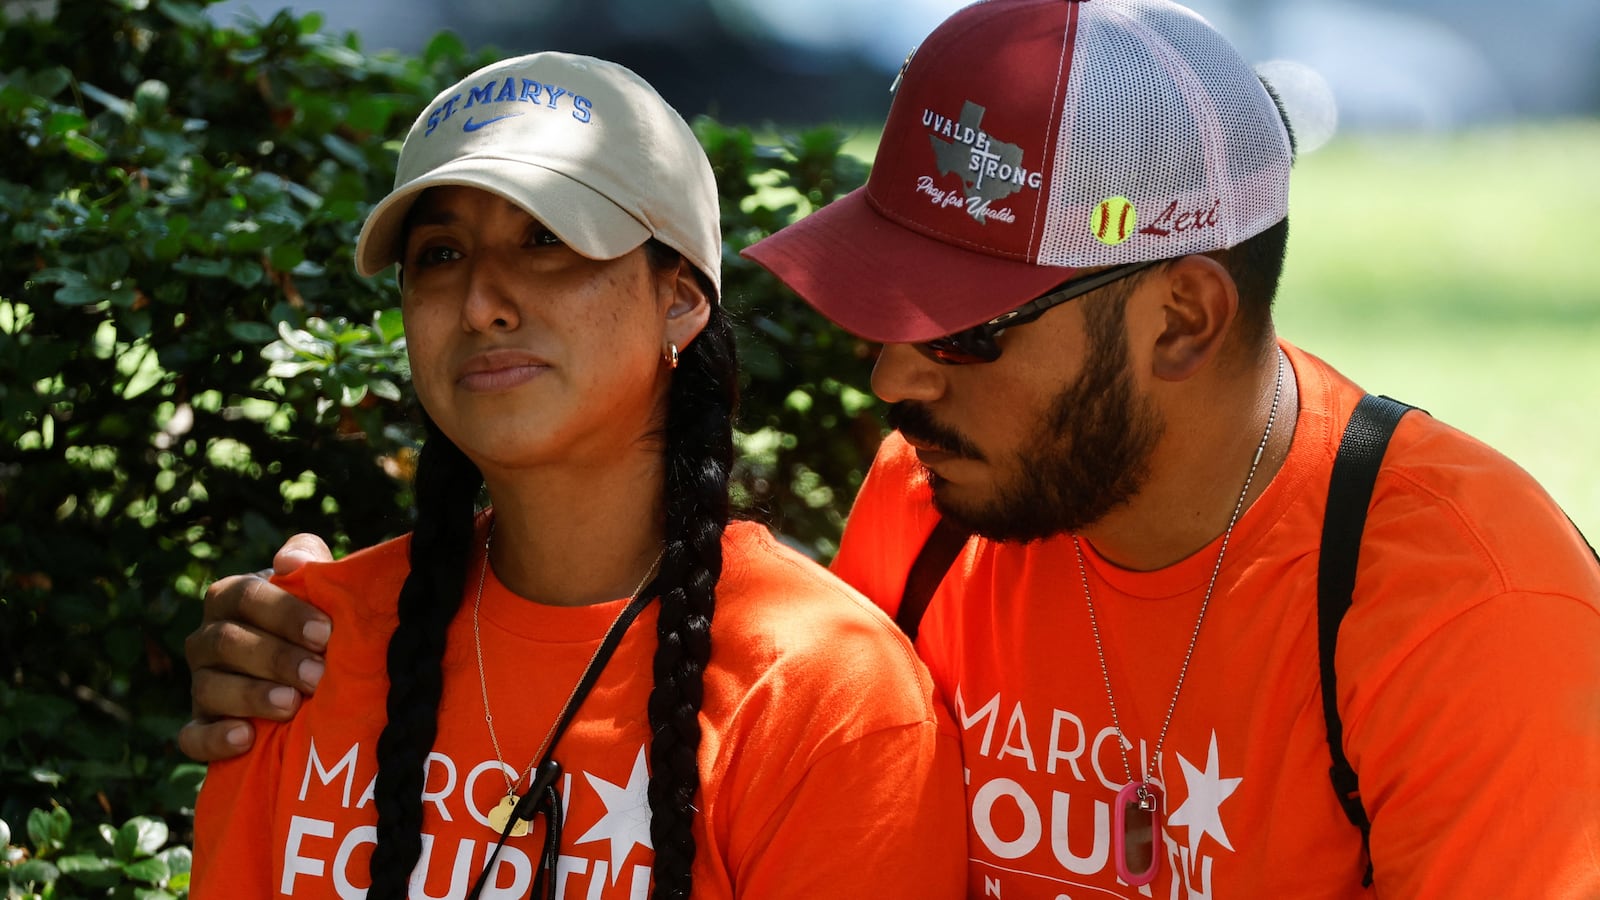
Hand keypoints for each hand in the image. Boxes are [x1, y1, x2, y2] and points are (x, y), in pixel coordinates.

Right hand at [178, 534, 333, 761]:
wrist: (312, 672)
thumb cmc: (314, 621)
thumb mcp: (317, 587)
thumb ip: (308, 560)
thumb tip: (288, 560)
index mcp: (231, 598)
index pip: (246, 596)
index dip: (284, 613)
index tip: (325, 633)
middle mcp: (207, 639)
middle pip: (227, 642)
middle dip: (275, 658)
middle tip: (317, 675)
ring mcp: (201, 683)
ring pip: (209, 688)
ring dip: (251, 696)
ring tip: (290, 705)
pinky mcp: (201, 725)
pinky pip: (192, 736)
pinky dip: (215, 739)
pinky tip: (245, 738)